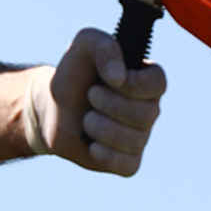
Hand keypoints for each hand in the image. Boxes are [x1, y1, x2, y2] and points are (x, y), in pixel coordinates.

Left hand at [30, 29, 166, 175]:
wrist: (52, 107)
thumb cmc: (74, 73)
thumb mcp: (84, 45)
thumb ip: (104, 48)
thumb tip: (120, 77)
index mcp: (146, 79)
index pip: (158, 83)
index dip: (135, 85)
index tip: (111, 80)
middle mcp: (149, 109)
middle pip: (146, 114)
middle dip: (108, 104)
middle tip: (90, 95)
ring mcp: (140, 137)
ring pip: (133, 140)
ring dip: (99, 127)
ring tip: (86, 118)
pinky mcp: (126, 161)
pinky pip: (126, 164)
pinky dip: (104, 154)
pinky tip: (91, 144)